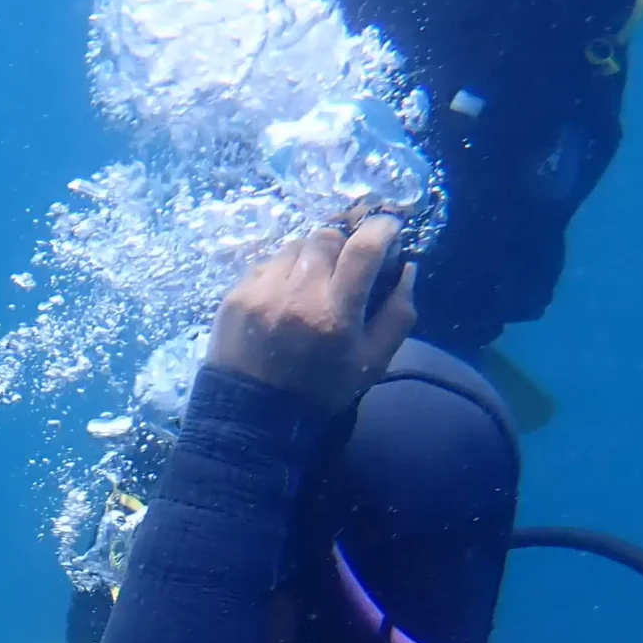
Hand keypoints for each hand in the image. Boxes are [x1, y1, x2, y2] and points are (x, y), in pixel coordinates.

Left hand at [205, 215, 417, 412]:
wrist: (252, 415)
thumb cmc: (320, 390)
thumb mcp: (372, 362)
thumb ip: (398, 314)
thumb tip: (407, 268)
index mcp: (335, 314)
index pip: (363, 248)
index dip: (381, 229)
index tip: (388, 227)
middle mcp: (297, 294)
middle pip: (327, 237)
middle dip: (343, 243)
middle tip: (345, 263)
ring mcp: (261, 291)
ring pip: (295, 246)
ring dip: (310, 256)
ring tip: (312, 283)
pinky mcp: (235, 294)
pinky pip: (267, 263)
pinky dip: (282, 271)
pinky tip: (284, 296)